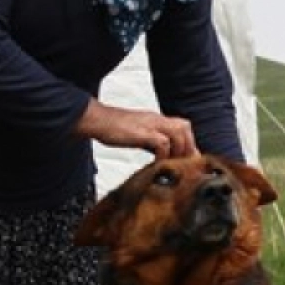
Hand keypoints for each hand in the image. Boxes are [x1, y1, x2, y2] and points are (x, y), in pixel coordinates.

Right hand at [76, 99, 195, 157]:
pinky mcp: (142, 132)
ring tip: (172, 165)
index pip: (182, 127)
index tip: (186, 161)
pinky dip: (164, 155)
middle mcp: (156, 119)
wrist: (96, 119)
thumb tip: (162, 156)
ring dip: (178, 151)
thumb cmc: (112, 128)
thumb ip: (151, 142)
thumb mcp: (137, 134)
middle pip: (185, 127)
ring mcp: (150, 124)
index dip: (187, 144)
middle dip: (188, 146)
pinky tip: (157, 164)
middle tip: (182, 164)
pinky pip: (162, 143)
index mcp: (156, 120)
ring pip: (178, 132)